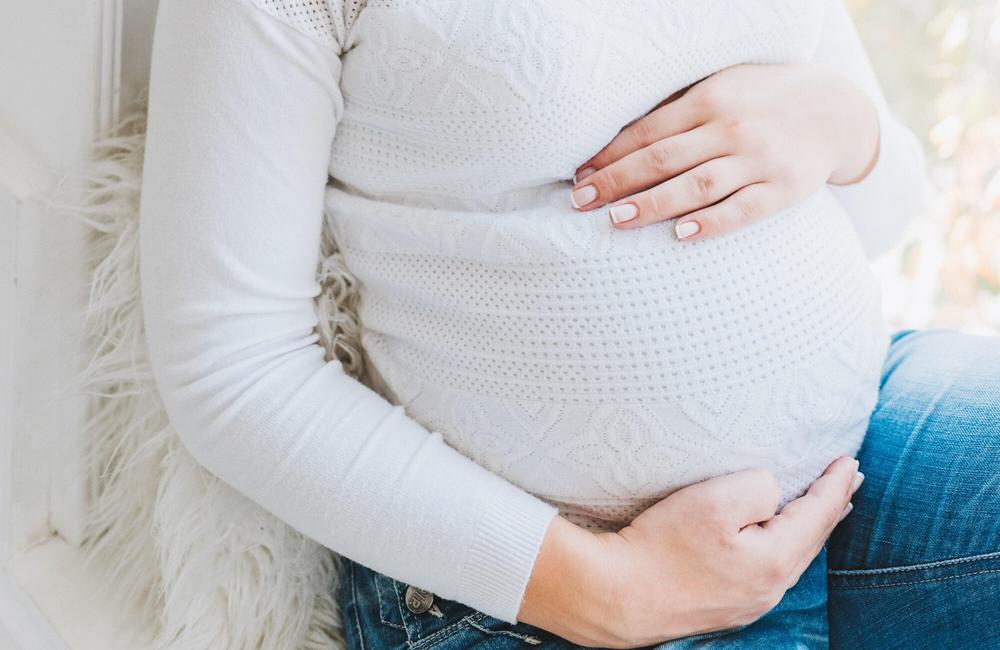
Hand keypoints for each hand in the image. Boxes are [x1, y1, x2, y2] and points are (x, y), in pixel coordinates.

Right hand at [518, 456, 863, 647]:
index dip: (835, 484)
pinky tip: (775, 539)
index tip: (850, 461)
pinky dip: (782, 545)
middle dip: (831, 507)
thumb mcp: (714, 500)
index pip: (818, 515)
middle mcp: (768, 589)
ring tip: (823, 508)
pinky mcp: (723, 606)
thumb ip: (758, 488)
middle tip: (849, 479)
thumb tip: (772, 494)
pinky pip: (768, 569)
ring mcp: (746, 603)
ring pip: (790, 557)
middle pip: (811, 540)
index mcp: (774, 562)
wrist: (614, 595)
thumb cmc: (661, 545)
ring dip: (808, 527)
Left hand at [569, 63, 879, 240]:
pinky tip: (681, 234)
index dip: (610, 155)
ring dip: (653, 203)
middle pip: (663, 158)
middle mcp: (731, 127)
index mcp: (709, 99)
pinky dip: (712, 223)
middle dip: (617, 181)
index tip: (579, 177)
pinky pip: (743, 210)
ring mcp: (758, 159)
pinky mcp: (783, 188)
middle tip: (581, 202)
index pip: (648, 132)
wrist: (836, 110)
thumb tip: (617, 141)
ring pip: (697, 185)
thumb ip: (678, 111)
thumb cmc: (762, 100)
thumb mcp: (722, 88)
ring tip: (617, 219)